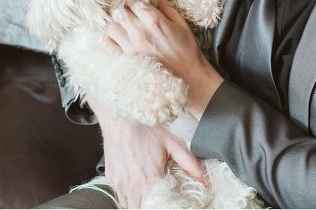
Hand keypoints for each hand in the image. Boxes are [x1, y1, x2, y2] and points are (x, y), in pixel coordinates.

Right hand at [90, 98, 207, 207]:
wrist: (120, 114)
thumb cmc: (145, 127)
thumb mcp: (173, 143)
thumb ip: (190, 164)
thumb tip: (205, 178)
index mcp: (149, 181)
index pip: (154, 209)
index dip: (162, 207)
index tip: (168, 202)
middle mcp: (131, 186)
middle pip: (140, 209)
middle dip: (150, 206)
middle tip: (159, 197)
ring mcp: (118, 182)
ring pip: (128, 204)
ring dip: (138, 202)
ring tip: (147, 190)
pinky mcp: (110, 176)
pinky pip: (119, 193)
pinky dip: (127, 193)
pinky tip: (135, 181)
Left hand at [104, 0, 223, 118]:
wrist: (188, 76)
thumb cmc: (186, 49)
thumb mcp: (180, 23)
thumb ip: (164, 6)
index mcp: (154, 21)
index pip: (133, 0)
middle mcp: (139, 32)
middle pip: (119, 11)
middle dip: (122, 7)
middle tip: (128, 9)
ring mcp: (130, 47)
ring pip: (110, 25)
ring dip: (114, 21)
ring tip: (121, 22)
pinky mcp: (126, 59)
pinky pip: (107, 44)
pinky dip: (108, 38)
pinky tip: (116, 36)